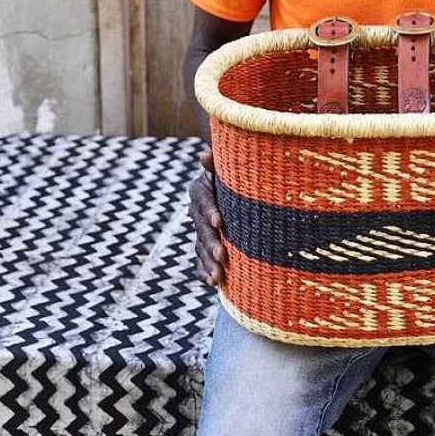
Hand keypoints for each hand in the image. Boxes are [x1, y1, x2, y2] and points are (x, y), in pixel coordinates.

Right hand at [188, 148, 225, 285]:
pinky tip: (212, 282)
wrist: (237, 191)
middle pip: (201, 228)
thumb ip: (218, 163)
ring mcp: (200, 231)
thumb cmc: (236, 174)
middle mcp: (197, 211)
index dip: (209, 210)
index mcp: (201, 190)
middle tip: (222, 254)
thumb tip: (205, 153)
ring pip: (200, 248)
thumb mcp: (229, 168)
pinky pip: (199, 261)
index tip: (219, 221)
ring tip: (218, 276)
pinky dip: (204, 272)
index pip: (202, 200)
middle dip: (211, 242)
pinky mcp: (204, 247)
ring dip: (208, 262)